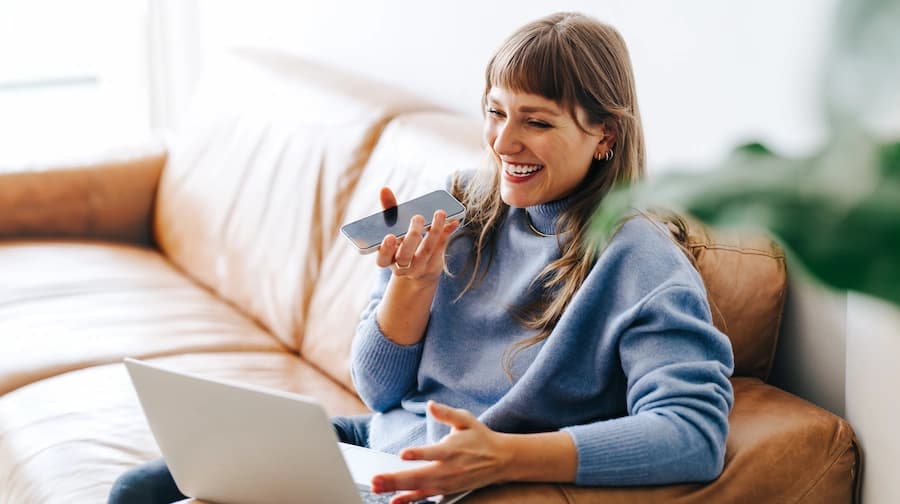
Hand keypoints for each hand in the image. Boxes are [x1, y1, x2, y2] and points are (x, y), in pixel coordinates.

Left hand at [371, 401, 513, 503]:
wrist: (500, 460)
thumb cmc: (480, 437)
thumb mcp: (466, 420)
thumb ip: (447, 413)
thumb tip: (431, 405)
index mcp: (453, 449)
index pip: (434, 452)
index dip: (419, 454)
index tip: (403, 454)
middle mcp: (449, 469)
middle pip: (420, 475)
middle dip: (396, 479)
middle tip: (375, 480)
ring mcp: (447, 482)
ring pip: (419, 488)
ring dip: (397, 489)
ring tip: (377, 488)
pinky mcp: (447, 490)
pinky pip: (425, 497)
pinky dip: (410, 499)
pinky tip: (394, 501)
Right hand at [374, 187, 459, 281]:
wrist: (418, 268)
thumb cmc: (402, 243)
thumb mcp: (393, 228)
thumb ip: (389, 209)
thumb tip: (384, 189)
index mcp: (387, 259)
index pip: (382, 259)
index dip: (386, 249)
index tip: (391, 236)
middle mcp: (401, 268)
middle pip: (405, 256)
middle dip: (412, 236)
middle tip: (418, 218)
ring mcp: (418, 269)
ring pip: (426, 251)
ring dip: (434, 231)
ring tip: (439, 213)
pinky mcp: (433, 265)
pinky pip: (440, 249)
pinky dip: (446, 234)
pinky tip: (453, 221)